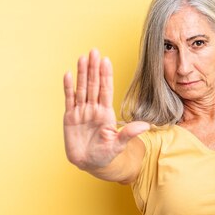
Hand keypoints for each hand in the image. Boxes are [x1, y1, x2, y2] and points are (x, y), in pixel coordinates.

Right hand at [63, 48, 148, 170]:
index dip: (106, 76)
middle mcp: (94, 109)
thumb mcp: (118, 145)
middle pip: (93, 85)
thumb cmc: (106, 154)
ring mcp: (81, 112)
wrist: (89, 164)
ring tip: (83, 57)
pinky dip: (68, 87)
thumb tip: (146, 126)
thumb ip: (129, 133)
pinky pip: (69, 100)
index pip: (106, 90)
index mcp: (106, 113)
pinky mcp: (70, 118)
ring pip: (82, 88)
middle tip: (94, 51)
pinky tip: (68, 74)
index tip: (106, 61)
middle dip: (93, 68)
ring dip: (82, 73)